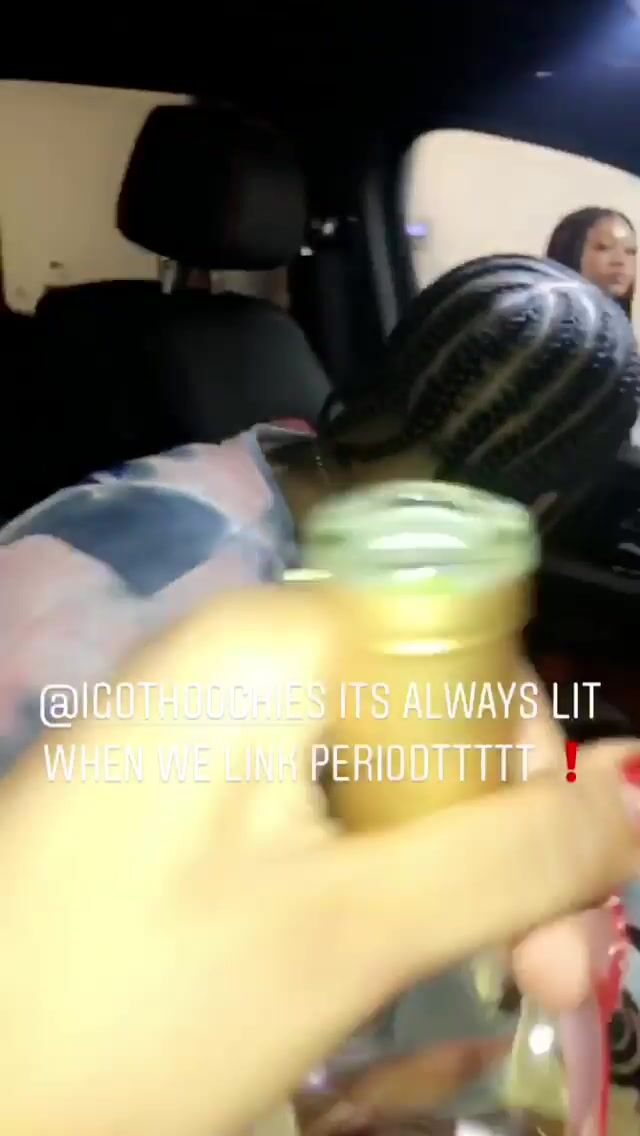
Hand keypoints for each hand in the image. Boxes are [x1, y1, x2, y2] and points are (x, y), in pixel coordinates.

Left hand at [0, 587, 636, 1135]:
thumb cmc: (132, 1005)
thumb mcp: (346, 935)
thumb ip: (511, 861)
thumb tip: (632, 809)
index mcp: (267, 643)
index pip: (462, 645)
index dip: (528, 757)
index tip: (562, 876)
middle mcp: (234, 659)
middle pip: (426, 717)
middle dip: (502, 840)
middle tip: (548, 972)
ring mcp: (201, 726)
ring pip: (377, 773)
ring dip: (450, 872)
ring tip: (491, 978)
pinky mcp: (179, 792)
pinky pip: (315, 806)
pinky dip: (376, 876)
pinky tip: (390, 952)